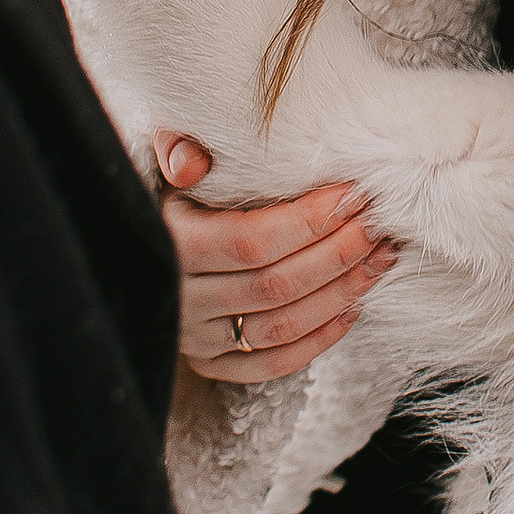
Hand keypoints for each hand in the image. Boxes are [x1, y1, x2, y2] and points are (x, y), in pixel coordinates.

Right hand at [157, 139, 397, 385]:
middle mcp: (181, 301)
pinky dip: (320, 339)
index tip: (351, 196)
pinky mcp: (212, 362)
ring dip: (340, 293)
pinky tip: (354, 305)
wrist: (135, 248)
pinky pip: (274, 363)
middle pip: (275, 286)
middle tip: (376, 224)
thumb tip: (191, 163)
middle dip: (338, 254)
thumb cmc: (162, 195)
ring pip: (281, 328)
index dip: (309, 222)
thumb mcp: (160, 162)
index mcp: (169, 247)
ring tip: (378, 258)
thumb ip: (177, 149)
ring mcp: (196, 339)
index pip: (251, 241)